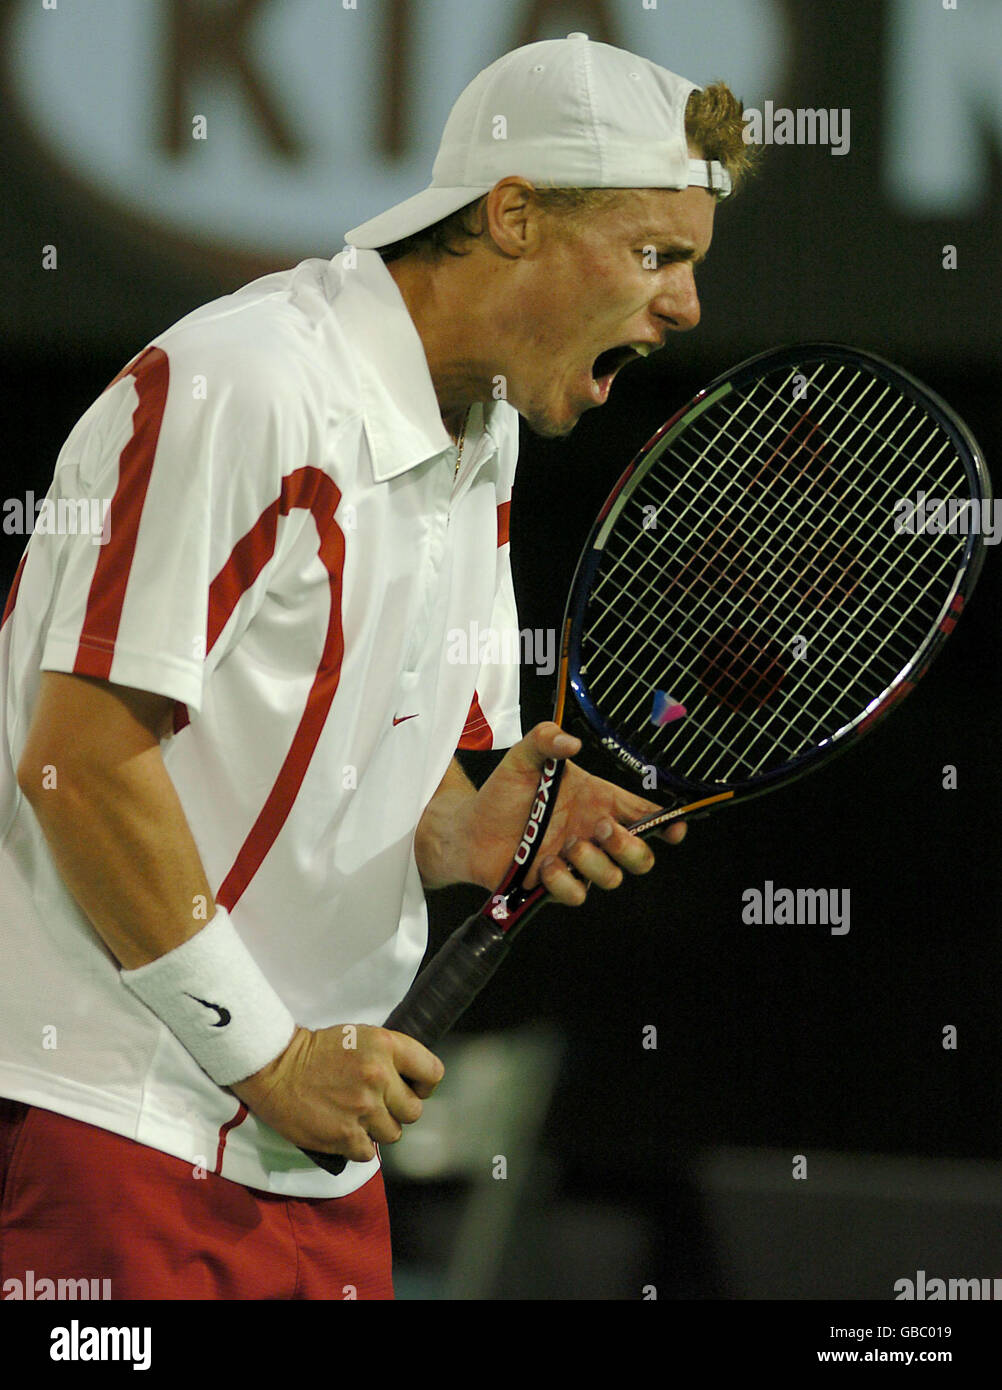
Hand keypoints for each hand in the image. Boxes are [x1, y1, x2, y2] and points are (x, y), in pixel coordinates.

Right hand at [231, 1024, 443, 1162]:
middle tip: (378, 1104)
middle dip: (398, 1110)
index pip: (432, 1072)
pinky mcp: (345, 1135)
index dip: (423, 1084)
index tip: (411, 1088)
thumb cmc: (318, 1051)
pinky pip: (368, 1152)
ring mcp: (363, 1108)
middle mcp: (378, 1077)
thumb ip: (389, 1057)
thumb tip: (411, 1082)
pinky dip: (357, 1145)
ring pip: (394, 1134)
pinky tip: (343, 1129)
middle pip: (414, 1110)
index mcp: (385, 1046)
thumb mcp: (360, 1037)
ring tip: (357, 1116)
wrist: (276, 1067)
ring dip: (378, 1129)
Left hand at [456, 722, 685, 905]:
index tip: (674, 827)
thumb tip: (571, 743)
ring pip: (612, 878)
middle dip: (630, 846)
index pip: (646, 816)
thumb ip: (545, 739)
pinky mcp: (555, 885)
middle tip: (599, 828)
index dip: (668, 824)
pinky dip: (565, 881)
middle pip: (642, 857)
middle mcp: (594, 836)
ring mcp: (577, 863)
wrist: (469, 826)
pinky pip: (578, 894)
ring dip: (594, 862)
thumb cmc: (504, 791)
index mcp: (599, 803)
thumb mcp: (523, 757)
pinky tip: (545, 863)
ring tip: (566, 844)